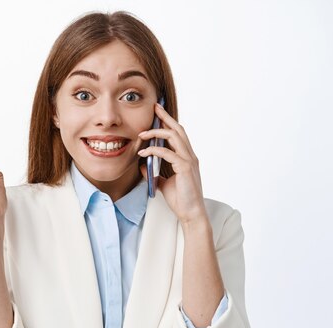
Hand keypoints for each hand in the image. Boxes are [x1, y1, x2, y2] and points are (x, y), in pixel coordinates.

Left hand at [137, 102, 206, 224]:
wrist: (191, 213)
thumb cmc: (181, 199)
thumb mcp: (163, 183)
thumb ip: (155, 173)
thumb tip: (142, 165)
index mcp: (187, 157)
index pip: (178, 134)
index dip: (168, 122)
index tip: (158, 113)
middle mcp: (190, 156)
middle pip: (178, 129)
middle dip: (165, 117)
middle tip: (154, 108)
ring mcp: (189, 161)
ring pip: (174, 137)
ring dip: (156, 132)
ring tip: (141, 134)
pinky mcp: (185, 168)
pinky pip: (168, 153)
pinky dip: (154, 150)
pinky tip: (143, 153)